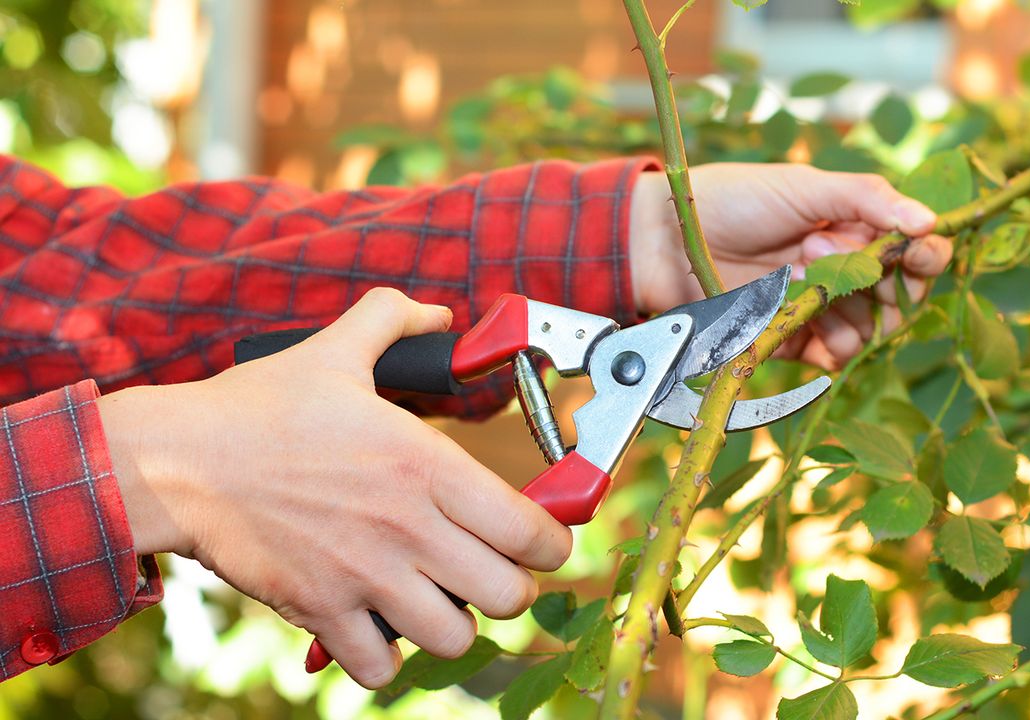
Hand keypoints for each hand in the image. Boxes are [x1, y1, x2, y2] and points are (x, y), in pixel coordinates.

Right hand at [98, 288, 571, 688]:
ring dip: (453, 625)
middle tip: (489, 572)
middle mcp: (409, 527)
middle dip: (509, 588)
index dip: (552, 544)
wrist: (177, 461)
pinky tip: (379, 627)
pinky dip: (386, 658)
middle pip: (508, 595)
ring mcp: (366, 575)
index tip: (542, 542)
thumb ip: (393, 320)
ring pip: (454, 638)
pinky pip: (381, 669)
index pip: (531, 531)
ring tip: (437, 601)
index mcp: (427, 464)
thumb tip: (436, 312)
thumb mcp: (335, 350)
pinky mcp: (321, 611)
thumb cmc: (258, 408)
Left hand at [629, 163, 952, 369]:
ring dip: (848, 306)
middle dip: (883, 282)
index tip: (921, 253)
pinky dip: (833, 343)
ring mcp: (820, 308)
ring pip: (870, 329)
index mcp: (855, 227)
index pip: (914, 251)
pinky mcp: (794, 339)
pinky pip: (835, 355)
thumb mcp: (806, 186)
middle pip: (899, 297)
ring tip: (800, 271)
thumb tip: (930, 221)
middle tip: (828, 252)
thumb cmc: (735, 200)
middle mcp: (845, 270)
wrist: (670, 239)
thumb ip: (868, 198)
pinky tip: (806, 317)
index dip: (925, 255)